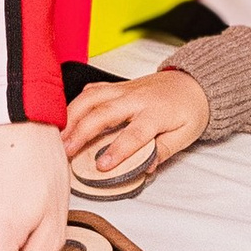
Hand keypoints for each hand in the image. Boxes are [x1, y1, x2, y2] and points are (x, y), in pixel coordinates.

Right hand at [64, 68, 210, 188]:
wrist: (192, 82)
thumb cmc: (188, 110)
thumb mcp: (185, 135)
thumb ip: (164, 151)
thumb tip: (147, 167)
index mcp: (156, 112)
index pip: (134, 134)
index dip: (117, 150)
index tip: (101, 166)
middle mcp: (136, 98)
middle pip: (104, 113)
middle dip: (81, 132)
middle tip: (65, 151)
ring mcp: (124, 90)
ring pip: (91, 98)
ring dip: (71, 116)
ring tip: (58, 136)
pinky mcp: (116, 86)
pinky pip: (92, 91)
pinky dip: (76, 102)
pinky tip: (64, 116)